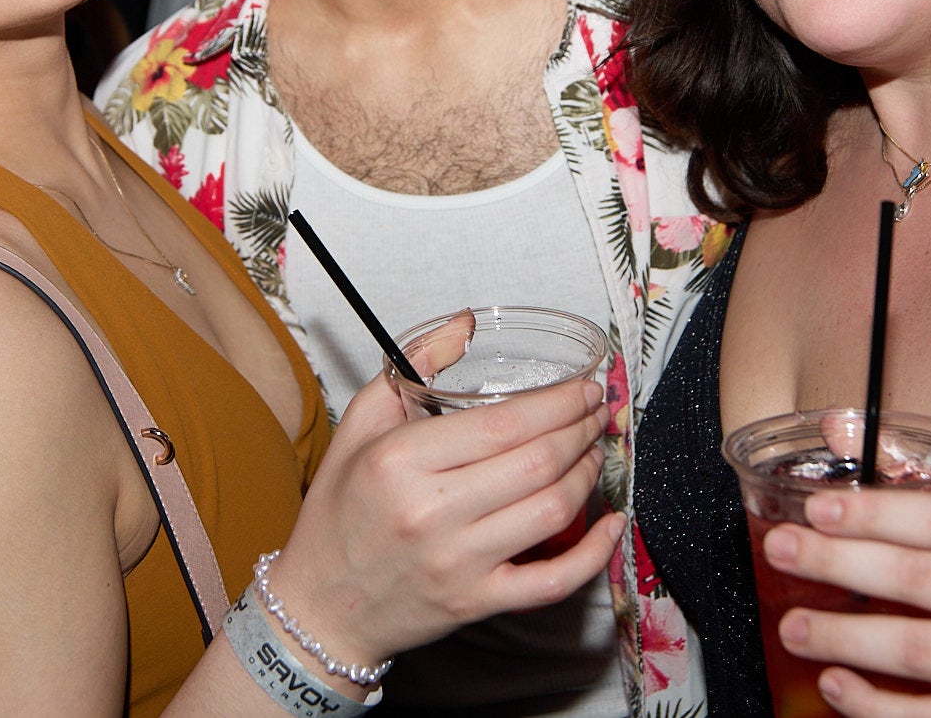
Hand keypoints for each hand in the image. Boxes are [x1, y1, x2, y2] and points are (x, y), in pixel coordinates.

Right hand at [267, 371, 619, 670]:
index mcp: (400, 462)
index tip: (583, 387)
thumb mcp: (358, 427)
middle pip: (537, 463)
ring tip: (595, 450)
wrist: (318, 608)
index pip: (503, 424)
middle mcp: (431, 512)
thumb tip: (466, 323)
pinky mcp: (476, 604)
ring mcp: (458, 563)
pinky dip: (593, 553)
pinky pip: (553, 581)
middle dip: (582, 429)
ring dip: (589, 474)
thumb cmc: (339, 513)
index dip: (558, 402)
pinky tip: (612, 524)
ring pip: (552, 511)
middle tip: (597, 411)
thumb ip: (412, 366)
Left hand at [764, 489, 930, 715]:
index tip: (816, 509)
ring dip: (846, 637)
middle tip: (783, 551)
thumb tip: (834, 426)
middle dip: (843, 564)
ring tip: (792, 625)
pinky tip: (833, 682)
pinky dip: (872, 703)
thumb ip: (905, 478)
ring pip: (922, 651)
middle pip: (926, 580)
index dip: (878, 513)